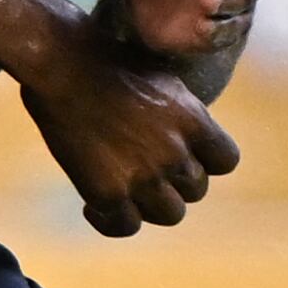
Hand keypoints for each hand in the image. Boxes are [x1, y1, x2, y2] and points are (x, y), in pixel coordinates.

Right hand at [23, 15, 240, 234]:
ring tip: (125, 188)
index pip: (226, 160)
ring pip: (170, 214)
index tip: (187, 156)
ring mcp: (143, 176)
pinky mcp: (108, 193)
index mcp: (193, 120)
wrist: (60, 65)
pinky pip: (125, 227)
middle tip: (145, 168)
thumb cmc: (105, 60)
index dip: (207, 162)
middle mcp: (174, 152)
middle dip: (175, 181)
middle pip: (197, 189)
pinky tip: (93, 206)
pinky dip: (111, 221)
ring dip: (150, 204)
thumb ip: (181, 113)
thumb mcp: (161, 78)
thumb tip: (186, 133)